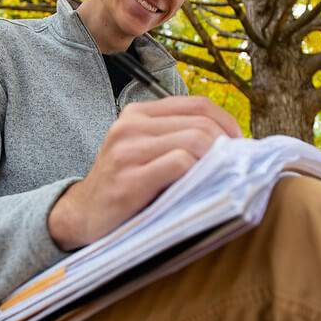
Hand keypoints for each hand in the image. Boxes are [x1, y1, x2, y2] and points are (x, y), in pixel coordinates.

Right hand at [48, 96, 241, 250]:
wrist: (81, 215)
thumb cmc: (123, 185)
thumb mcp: (144, 150)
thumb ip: (177, 138)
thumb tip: (231, 142)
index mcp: (138, 113)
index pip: (198, 105)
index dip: (227, 122)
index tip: (239, 145)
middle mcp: (131, 126)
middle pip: (201, 123)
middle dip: (228, 144)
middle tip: (237, 166)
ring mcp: (128, 151)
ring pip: (195, 141)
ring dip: (217, 161)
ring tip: (222, 177)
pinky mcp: (129, 180)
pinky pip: (179, 165)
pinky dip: (199, 175)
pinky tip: (201, 188)